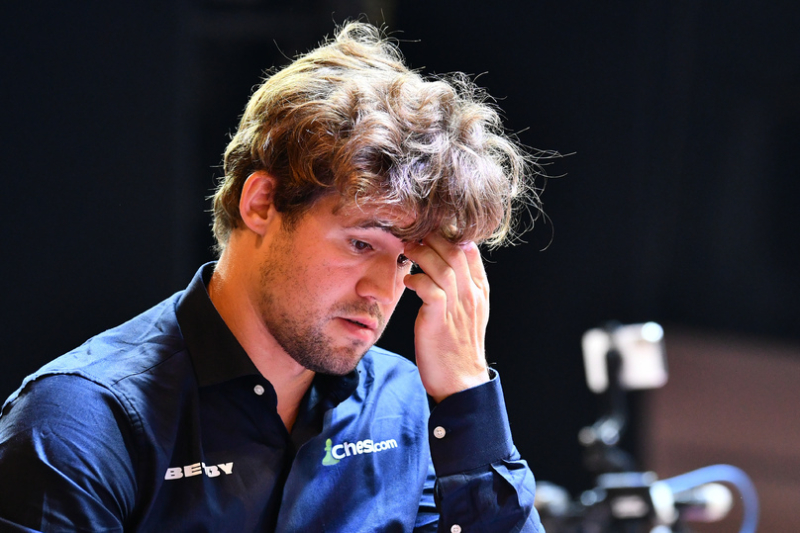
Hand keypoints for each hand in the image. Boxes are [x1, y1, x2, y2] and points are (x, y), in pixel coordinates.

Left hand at [402, 234, 489, 402]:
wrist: (461, 381)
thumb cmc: (458, 346)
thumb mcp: (467, 312)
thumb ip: (460, 287)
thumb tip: (444, 264)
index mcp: (479, 291)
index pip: (470, 250)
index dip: (450, 234)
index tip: (430, 228)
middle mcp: (471, 295)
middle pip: (456, 251)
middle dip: (433, 237)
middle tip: (414, 233)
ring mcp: (458, 307)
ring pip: (444, 266)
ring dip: (422, 253)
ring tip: (407, 249)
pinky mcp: (440, 320)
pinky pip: (430, 290)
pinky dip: (417, 280)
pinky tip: (408, 280)